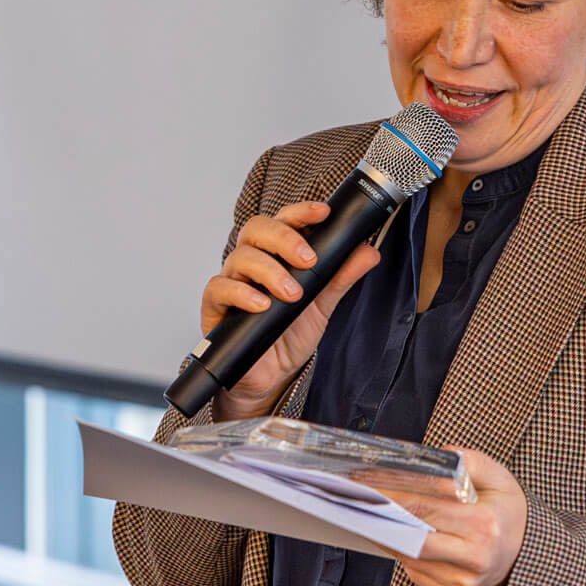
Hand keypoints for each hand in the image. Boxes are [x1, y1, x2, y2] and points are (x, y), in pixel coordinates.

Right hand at [199, 201, 380, 419]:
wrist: (271, 375)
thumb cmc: (290, 333)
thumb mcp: (322, 304)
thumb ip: (342, 276)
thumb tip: (369, 251)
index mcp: (276, 253)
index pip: (283, 220)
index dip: (300, 211)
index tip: (323, 212)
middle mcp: (252, 261)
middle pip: (257, 229)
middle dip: (284, 239)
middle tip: (308, 260)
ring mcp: (232, 281)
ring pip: (241, 257)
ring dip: (270, 271)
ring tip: (293, 294)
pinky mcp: (216, 306)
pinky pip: (220, 288)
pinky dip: (242, 293)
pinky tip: (262, 304)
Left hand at [378, 450, 527, 585]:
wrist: (527, 552)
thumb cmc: (506, 511)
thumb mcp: (498, 477)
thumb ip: (468, 461)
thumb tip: (434, 457)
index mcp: (485, 525)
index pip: (427, 508)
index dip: (394, 495)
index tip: (368, 483)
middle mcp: (474, 559)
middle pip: (413, 538)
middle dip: (382, 517)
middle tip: (357, 499)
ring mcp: (462, 582)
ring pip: (410, 558)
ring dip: (387, 535)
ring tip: (369, 514)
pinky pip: (415, 573)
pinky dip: (402, 552)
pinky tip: (394, 535)